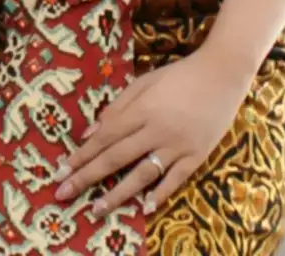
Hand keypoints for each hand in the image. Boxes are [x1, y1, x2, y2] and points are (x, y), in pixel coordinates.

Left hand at [53, 48, 252, 216]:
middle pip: (117, 158)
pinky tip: (144, 208)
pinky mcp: (198, 154)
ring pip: (143, 174)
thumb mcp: (144, 83)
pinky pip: (176, 178)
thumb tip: (90, 133)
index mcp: (142, 110)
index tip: (62, 170)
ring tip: (97, 209)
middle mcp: (158, 130)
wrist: (222, 74)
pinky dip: (160, 194)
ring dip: (118, 194)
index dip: (82, 155)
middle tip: (64, 193)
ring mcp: (179, 145)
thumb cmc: (178, 75)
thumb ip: (117, 107)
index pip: (105, 137)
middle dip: (88, 177)